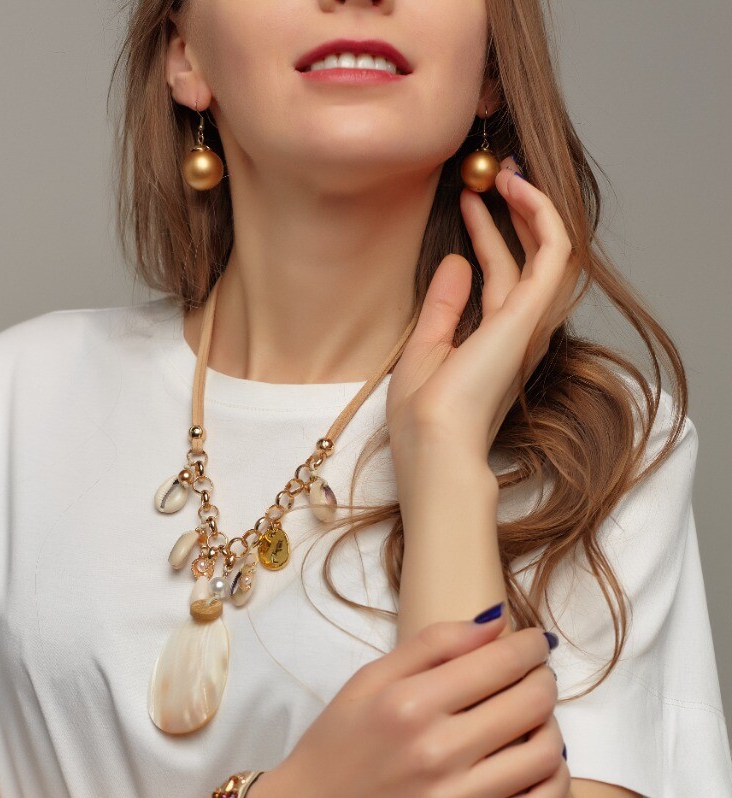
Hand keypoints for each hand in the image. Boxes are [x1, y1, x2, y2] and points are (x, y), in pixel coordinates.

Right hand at [246, 609, 569, 797]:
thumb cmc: (335, 749)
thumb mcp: (367, 681)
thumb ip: (431, 644)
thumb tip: (496, 621)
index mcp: (408, 703)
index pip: (502, 661)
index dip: (531, 646)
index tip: (533, 644)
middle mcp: (433, 752)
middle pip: (532, 702)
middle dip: (544, 681)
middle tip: (534, 680)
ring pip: (543, 754)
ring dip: (551, 728)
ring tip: (534, 724)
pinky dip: (553, 782)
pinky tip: (540, 766)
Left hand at [386, 158, 581, 486]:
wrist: (434, 446)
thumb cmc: (423, 418)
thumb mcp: (424, 350)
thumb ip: (443, 306)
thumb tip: (456, 260)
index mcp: (495, 346)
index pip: (501, 279)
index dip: (488, 236)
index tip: (469, 200)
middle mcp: (521, 334)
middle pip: (528, 259)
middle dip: (514, 213)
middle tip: (492, 173)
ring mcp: (530, 324)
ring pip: (549, 251)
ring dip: (532, 206)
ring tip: (505, 171)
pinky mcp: (532, 315)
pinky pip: (554, 252)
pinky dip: (541, 215)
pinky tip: (516, 187)